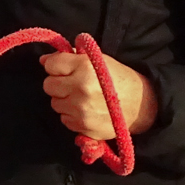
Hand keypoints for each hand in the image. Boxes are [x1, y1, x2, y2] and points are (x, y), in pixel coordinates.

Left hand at [39, 51, 157, 140]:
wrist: (141, 104)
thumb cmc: (118, 78)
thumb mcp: (98, 60)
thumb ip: (71, 57)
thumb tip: (43, 61)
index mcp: (85, 67)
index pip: (51, 65)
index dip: (56, 66)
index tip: (64, 69)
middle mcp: (80, 89)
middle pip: (48, 85)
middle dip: (58, 83)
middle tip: (72, 84)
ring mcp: (80, 110)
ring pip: (55, 103)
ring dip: (64, 100)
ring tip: (81, 98)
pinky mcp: (83, 127)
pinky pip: (64, 119)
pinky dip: (71, 115)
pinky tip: (86, 110)